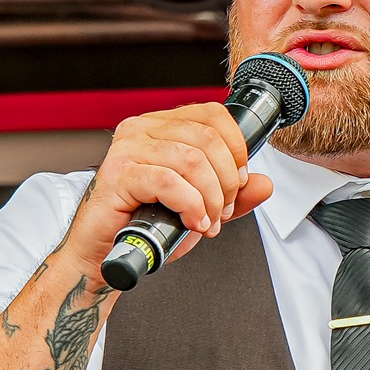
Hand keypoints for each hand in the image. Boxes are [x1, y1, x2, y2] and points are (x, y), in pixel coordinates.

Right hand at [56, 102, 275, 276]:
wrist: (105, 254)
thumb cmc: (143, 225)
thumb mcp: (201, 206)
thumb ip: (233, 195)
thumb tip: (264, 184)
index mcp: (162, 126)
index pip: (214, 116)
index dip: (237, 149)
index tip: (238, 183)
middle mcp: (143, 129)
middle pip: (208, 139)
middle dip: (226, 182)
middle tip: (223, 211)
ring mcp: (128, 149)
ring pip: (192, 161)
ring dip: (211, 199)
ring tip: (207, 221)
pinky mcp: (119, 174)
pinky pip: (169, 182)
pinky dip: (190, 206)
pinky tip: (192, 222)